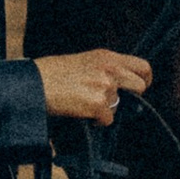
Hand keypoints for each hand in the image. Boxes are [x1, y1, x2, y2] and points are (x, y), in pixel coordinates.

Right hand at [36, 47, 154, 127]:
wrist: (34, 84)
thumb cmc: (52, 73)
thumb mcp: (84, 61)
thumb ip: (105, 69)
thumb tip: (119, 85)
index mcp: (107, 56)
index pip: (142, 66)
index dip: (144, 80)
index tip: (140, 88)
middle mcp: (110, 69)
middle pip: (139, 86)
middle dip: (131, 98)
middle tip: (115, 102)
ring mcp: (105, 86)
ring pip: (119, 106)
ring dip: (106, 109)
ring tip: (85, 104)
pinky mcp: (98, 104)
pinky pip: (107, 119)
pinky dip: (96, 121)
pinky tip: (80, 112)